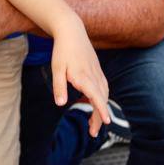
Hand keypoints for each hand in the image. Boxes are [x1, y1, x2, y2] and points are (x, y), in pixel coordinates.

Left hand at [50, 16, 110, 137]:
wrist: (71, 31)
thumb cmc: (62, 50)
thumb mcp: (56, 68)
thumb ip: (59, 86)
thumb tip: (60, 104)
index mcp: (84, 76)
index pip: (96, 96)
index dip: (102, 110)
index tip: (106, 122)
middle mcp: (94, 75)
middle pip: (102, 99)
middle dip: (100, 116)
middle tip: (93, 133)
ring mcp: (97, 72)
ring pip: (103, 94)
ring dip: (100, 108)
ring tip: (93, 123)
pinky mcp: (97, 70)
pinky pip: (102, 87)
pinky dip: (100, 98)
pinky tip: (93, 103)